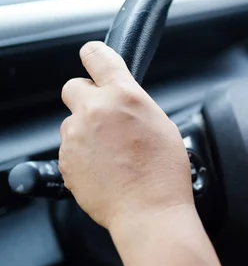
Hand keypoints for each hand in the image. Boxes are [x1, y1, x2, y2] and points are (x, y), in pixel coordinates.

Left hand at [60, 42, 192, 230]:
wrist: (149, 210)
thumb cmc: (164, 172)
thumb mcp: (161, 123)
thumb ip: (135, 104)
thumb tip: (123, 102)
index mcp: (124, 95)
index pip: (97, 56)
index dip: (94, 54)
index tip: (92, 56)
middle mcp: (95, 110)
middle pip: (73, 87)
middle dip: (86, 97)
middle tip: (105, 116)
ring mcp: (76, 136)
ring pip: (72, 121)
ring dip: (86, 130)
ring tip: (111, 153)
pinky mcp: (65, 160)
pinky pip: (69, 148)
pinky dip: (82, 154)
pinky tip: (105, 168)